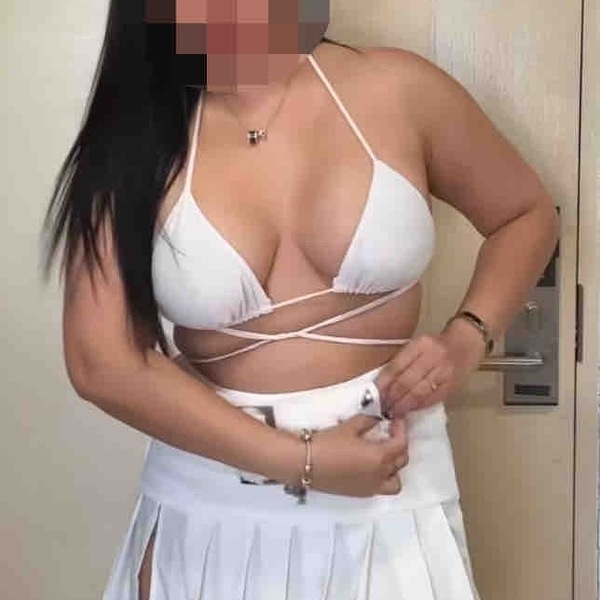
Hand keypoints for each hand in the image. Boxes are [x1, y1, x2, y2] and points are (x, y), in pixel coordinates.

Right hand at [302, 414, 409, 497]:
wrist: (306, 463)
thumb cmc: (327, 444)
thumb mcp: (349, 426)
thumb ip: (368, 421)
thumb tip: (377, 420)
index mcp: (380, 457)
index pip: (401, 444)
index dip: (401, 430)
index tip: (395, 421)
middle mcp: (380, 475)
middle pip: (401, 461)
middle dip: (399, 446)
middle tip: (390, 434)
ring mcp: (371, 487)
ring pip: (395, 481)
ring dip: (394, 468)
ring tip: (384, 455)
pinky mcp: (360, 493)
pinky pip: (380, 488)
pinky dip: (382, 478)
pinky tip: (370, 466)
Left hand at [372, 317, 486, 417]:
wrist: (467, 344)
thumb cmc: (437, 344)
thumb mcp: (418, 344)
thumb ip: (403, 360)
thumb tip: (383, 382)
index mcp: (420, 344)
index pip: (397, 366)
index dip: (383, 383)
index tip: (374, 395)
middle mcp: (433, 357)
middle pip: (406, 381)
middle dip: (392, 397)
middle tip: (381, 408)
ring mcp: (444, 372)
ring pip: (418, 393)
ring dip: (403, 405)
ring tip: (392, 412)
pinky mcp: (452, 386)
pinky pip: (431, 399)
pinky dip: (417, 406)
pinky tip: (409, 410)